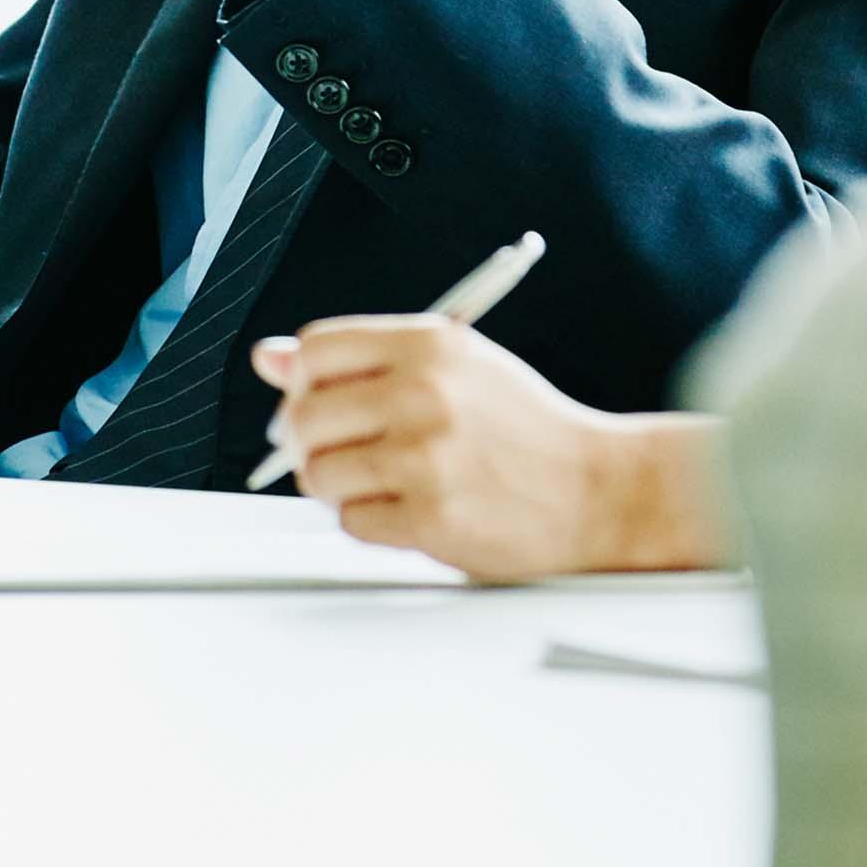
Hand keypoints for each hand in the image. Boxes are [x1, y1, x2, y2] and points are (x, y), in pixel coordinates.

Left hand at [249, 318, 727, 581]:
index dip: (301, 378)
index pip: (315, 348)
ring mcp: (426, 458)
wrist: (598, 490)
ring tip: (379, 483)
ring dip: (336, 486)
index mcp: (429, 345)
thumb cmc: (522, 427)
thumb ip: (360, 358)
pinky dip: (368, 521)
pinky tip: (406, 509)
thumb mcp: (454, 366)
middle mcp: (424, 394)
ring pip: (318, 474)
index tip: (316, 399)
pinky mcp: (431, 518)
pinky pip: (351, 522)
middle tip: (334, 452)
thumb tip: (268, 356)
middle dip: (304, 441)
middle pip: (303, 414)